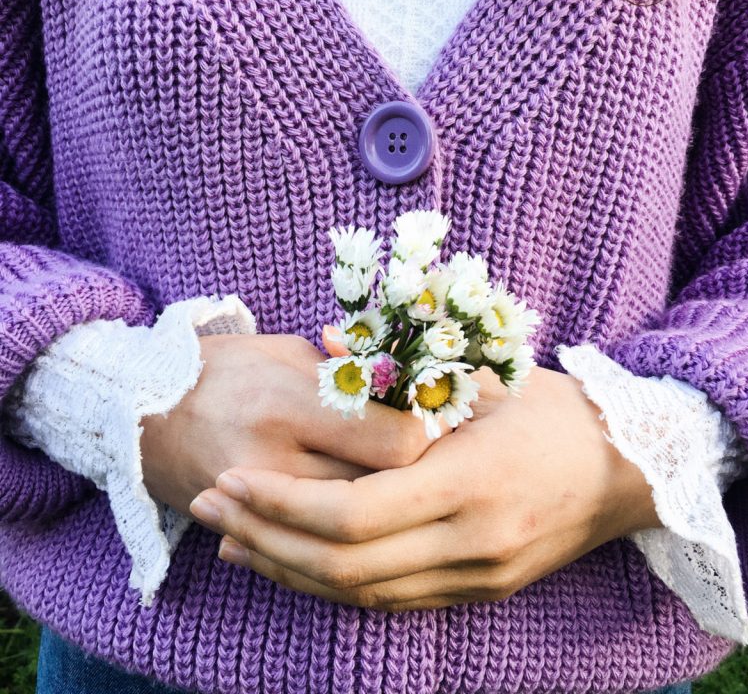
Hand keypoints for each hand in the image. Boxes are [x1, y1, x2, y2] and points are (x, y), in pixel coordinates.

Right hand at [140, 333, 445, 518]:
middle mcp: (271, 460)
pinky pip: (309, 551)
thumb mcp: (288, 354)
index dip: (432, 437)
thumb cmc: (225, 367)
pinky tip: (370, 527)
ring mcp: (254, 504)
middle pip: (377, 493)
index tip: (449, 424)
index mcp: (290, 401)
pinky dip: (345, 542)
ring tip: (416, 496)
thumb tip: (416, 392)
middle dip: (420, 481)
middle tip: (448, 463)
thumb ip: (350, 377)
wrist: (140, 411)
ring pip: (348, 532)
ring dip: (387, 516)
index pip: (392, 443)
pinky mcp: (240, 531)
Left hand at [188, 364, 660, 610]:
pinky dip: (335, 586)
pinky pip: (392, 602)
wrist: (630, 471)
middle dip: (265, 541)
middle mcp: (471, 544)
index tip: (231, 480)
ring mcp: (477, 577)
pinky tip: (295, 565)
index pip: (353, 515)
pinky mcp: (480, 593)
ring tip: (233, 543)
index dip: (282, 503)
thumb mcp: (483, 379)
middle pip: (344, 567)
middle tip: (210, 512)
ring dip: (290, 571)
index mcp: (469, 483)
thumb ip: (399, 369)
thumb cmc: (554, 410)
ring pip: (361, 594)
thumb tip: (321, 340)